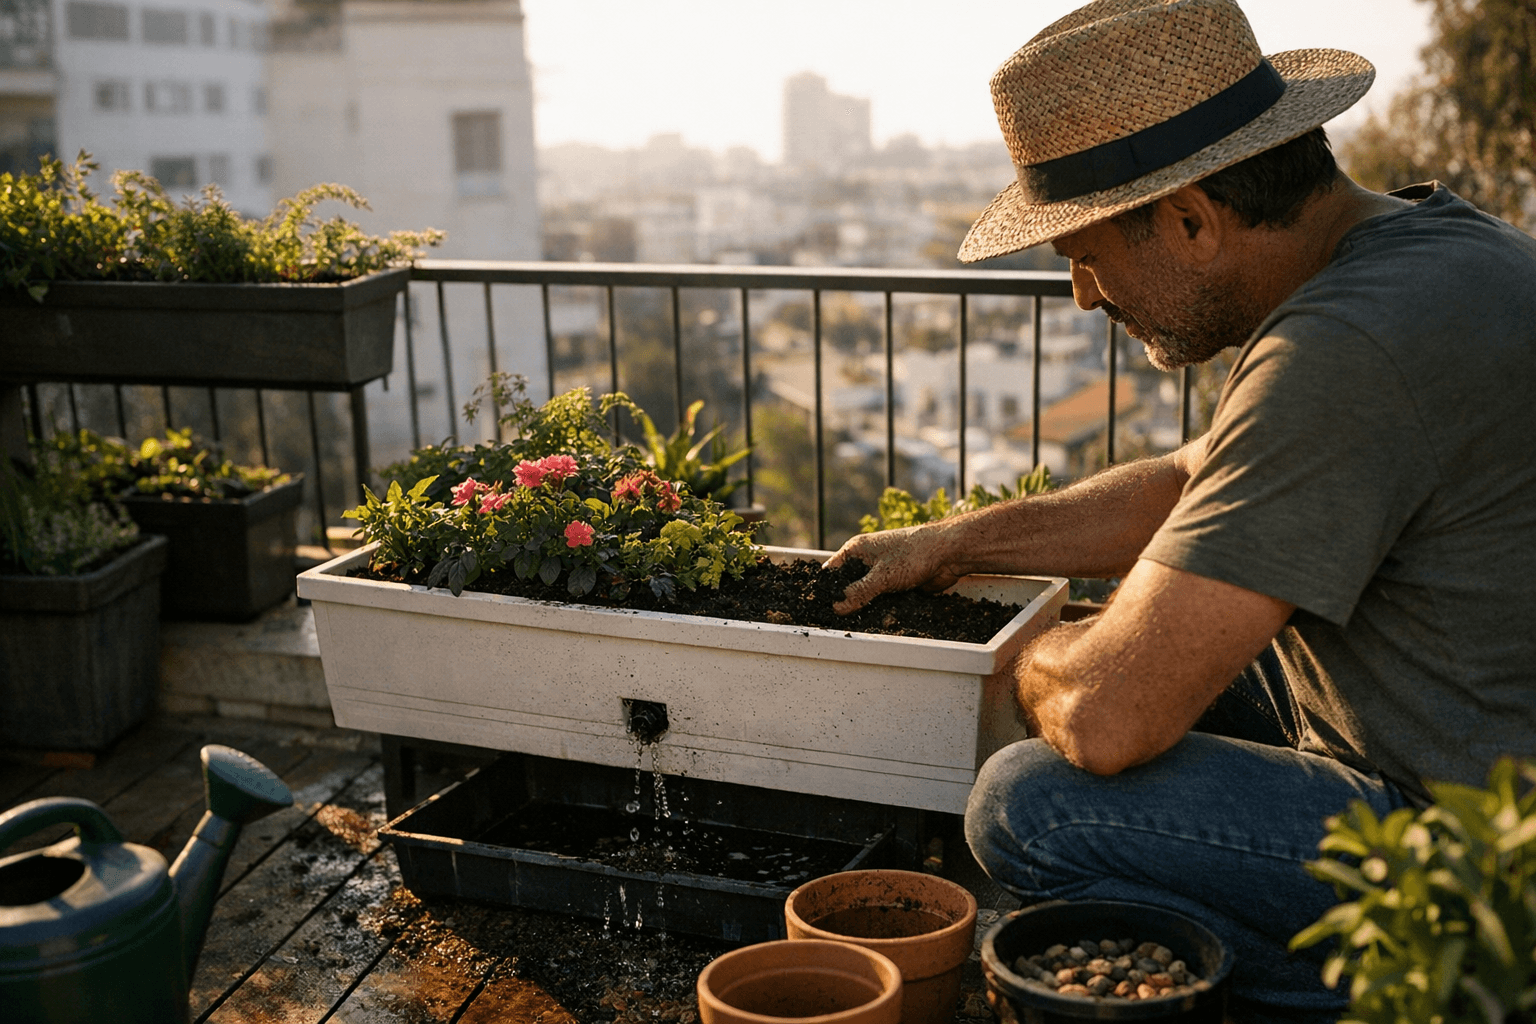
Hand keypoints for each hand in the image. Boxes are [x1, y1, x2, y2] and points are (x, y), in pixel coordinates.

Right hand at [823, 524, 964, 613]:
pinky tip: (878, 618)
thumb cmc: (913, 554)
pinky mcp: (895, 581)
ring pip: (865, 593)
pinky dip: (880, 607)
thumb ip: (858, 593)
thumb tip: (835, 608)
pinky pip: (881, 597)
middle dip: (845, 601)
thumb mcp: (881, 577)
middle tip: (838, 620)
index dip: (825, 589)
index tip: (820, 608)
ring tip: (858, 621)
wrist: (948, 553)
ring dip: (864, 606)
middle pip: (847, 584)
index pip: (831, 571)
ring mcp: (881, 570)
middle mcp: (866, 559)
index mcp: (856, 550)